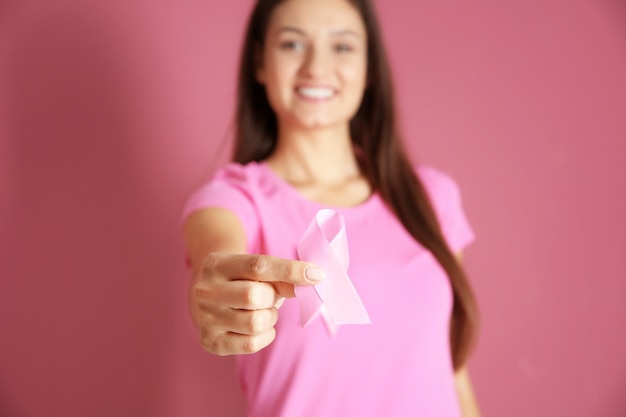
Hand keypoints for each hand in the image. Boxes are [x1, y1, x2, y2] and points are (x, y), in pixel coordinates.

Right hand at [191, 252, 324, 355]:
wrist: (208, 297)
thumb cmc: (241, 280)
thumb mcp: (255, 269)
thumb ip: (280, 275)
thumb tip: (312, 280)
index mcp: (216, 264)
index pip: (258, 266)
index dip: (290, 270)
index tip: (317, 275)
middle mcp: (205, 291)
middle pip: (253, 296)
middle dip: (272, 297)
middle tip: (270, 296)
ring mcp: (205, 318)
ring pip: (254, 323)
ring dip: (270, 317)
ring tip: (263, 311)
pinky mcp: (211, 342)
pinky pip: (251, 344)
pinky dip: (265, 335)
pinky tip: (259, 326)